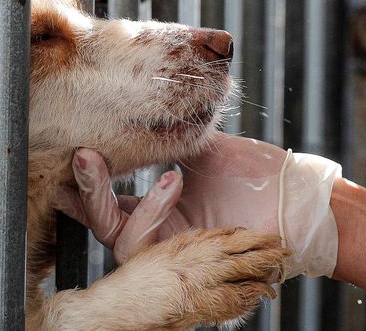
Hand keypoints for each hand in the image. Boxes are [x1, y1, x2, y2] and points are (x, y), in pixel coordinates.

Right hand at [54, 133, 341, 278]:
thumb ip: (174, 134)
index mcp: (161, 210)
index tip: (70, 153)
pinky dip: (153, 211)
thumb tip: (144, 104)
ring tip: (162, 170)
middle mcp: (160, 234)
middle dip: (88, 193)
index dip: (88, 183)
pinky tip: (172, 182)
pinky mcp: (183, 262)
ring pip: (119, 239)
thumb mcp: (207, 150)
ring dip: (128, 201)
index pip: (112, 201)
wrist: (295, 200)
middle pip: (104, 224)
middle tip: (82, 157)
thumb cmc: (259, 176)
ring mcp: (170, 251)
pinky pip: (144, 246)